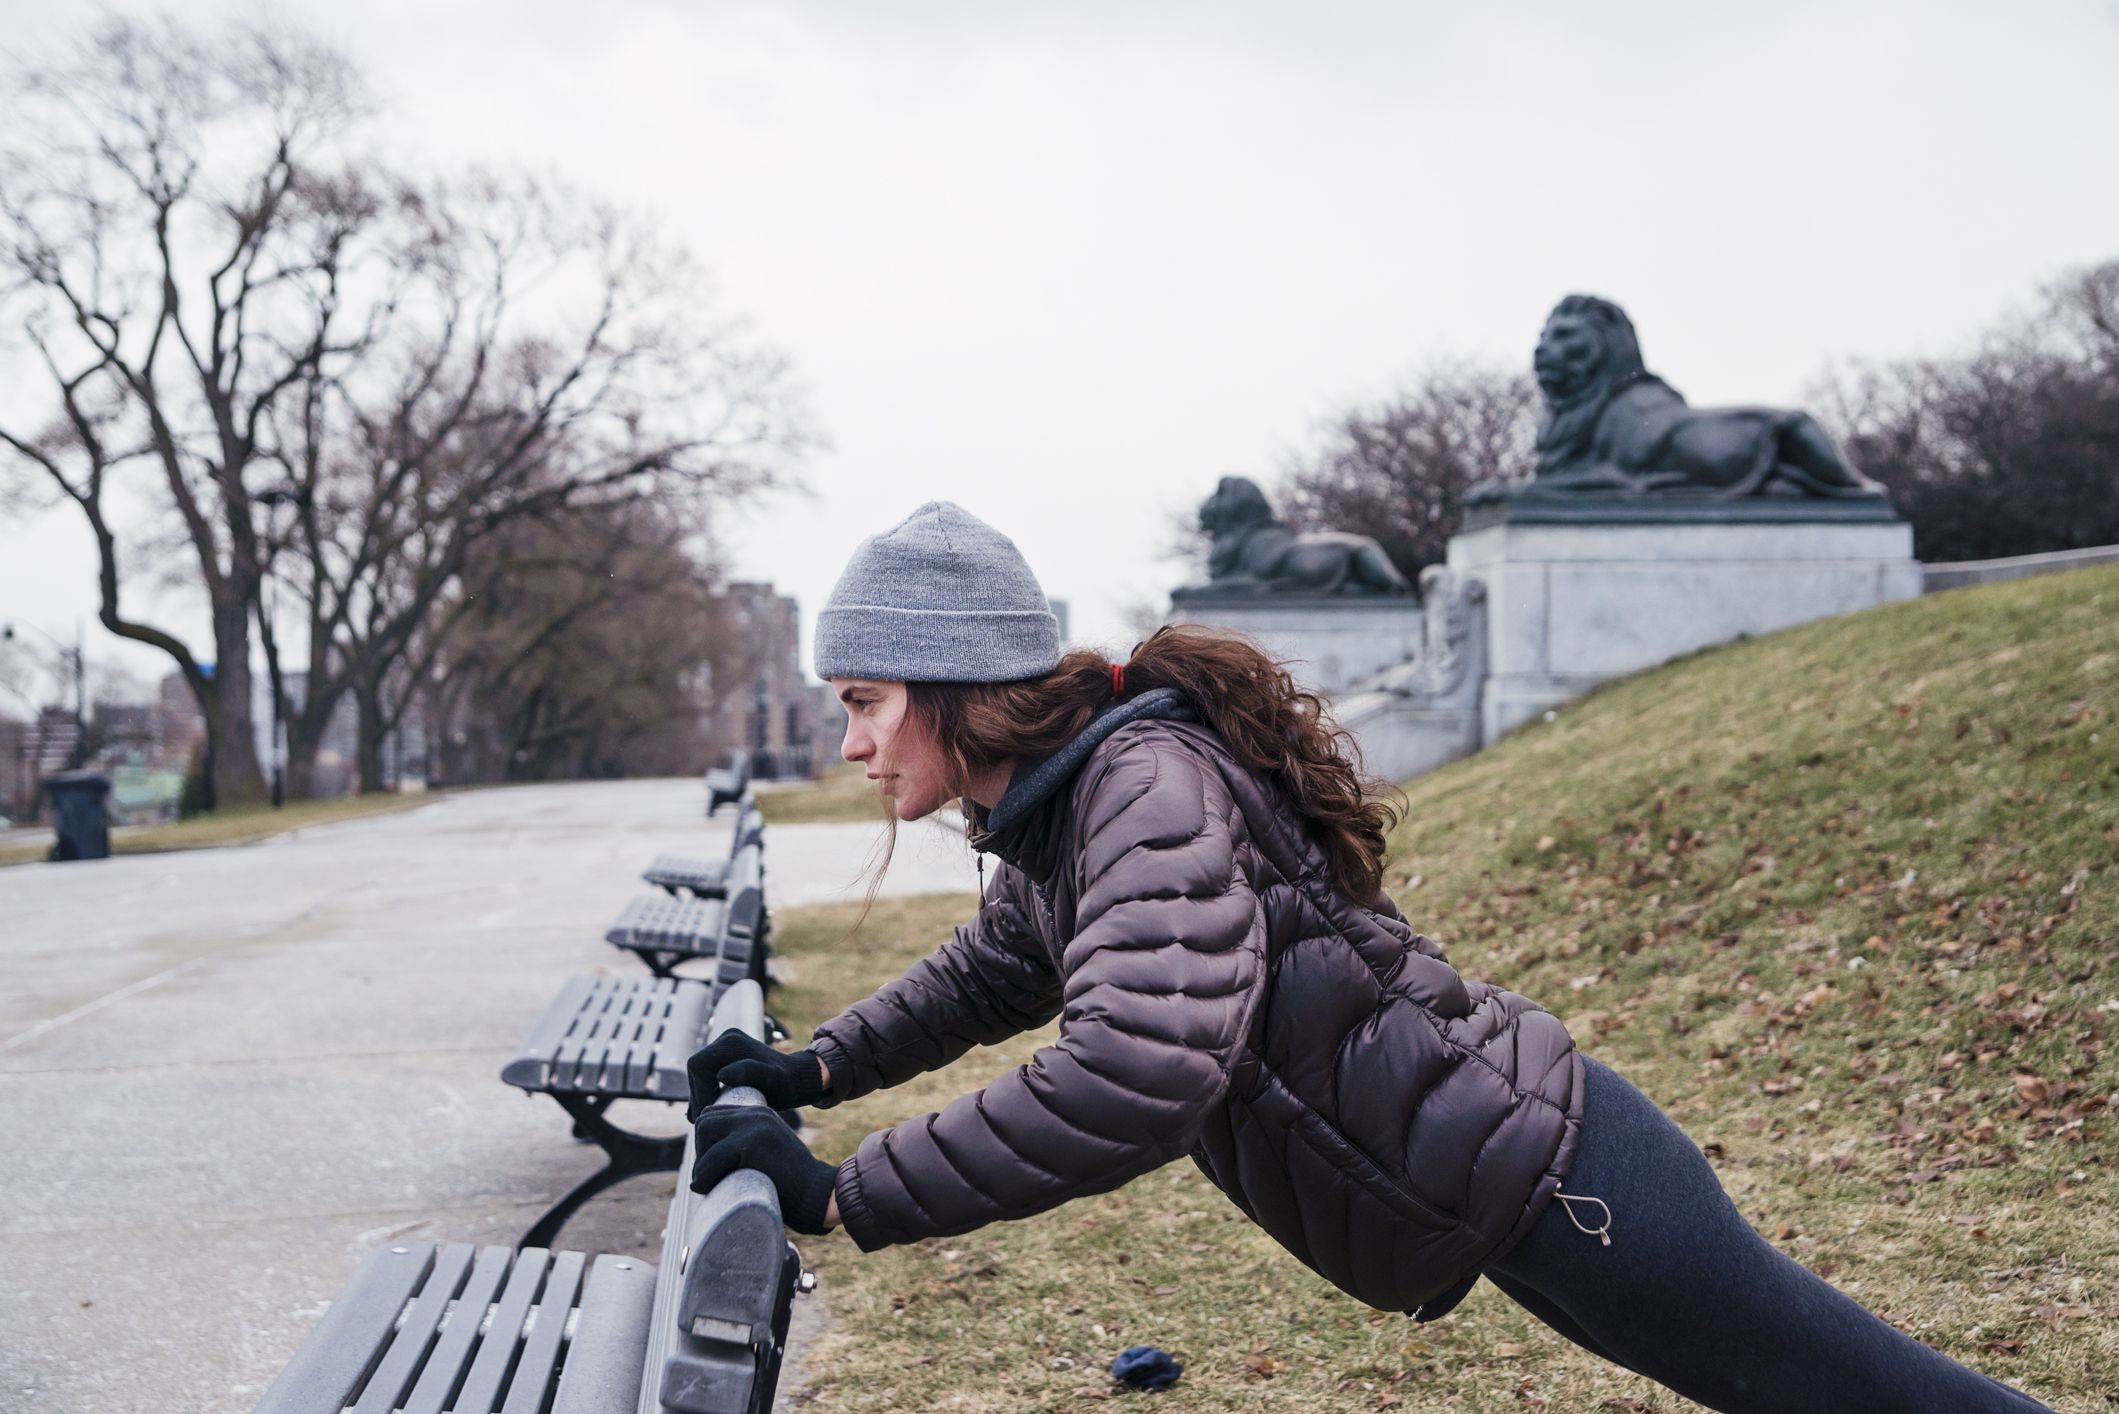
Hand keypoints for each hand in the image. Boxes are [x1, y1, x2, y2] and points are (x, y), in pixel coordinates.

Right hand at [685, 1032, 826, 1122]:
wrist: (797, 1080)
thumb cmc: (787, 1084)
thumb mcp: (774, 1081)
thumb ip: (750, 1073)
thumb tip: (722, 1074)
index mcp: (732, 1041)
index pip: (698, 1067)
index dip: (699, 1092)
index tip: (708, 1114)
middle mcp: (727, 1038)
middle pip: (696, 1069)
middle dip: (698, 1095)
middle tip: (705, 1119)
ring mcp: (725, 1045)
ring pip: (699, 1073)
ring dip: (700, 1095)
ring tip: (709, 1117)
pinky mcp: (726, 1056)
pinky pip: (706, 1075)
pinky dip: (705, 1092)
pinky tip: (710, 1110)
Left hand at [690, 1106, 838, 1234]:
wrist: (817, 1196)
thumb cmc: (790, 1184)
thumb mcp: (766, 1153)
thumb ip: (744, 1144)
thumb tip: (705, 1157)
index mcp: (760, 1114)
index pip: (714, 1114)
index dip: (706, 1141)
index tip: (711, 1166)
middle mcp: (756, 1114)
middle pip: (705, 1120)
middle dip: (701, 1149)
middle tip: (709, 1176)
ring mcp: (754, 1126)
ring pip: (704, 1133)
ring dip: (701, 1162)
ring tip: (709, 1184)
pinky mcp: (751, 1144)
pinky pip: (710, 1159)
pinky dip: (703, 1178)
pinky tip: (708, 1190)